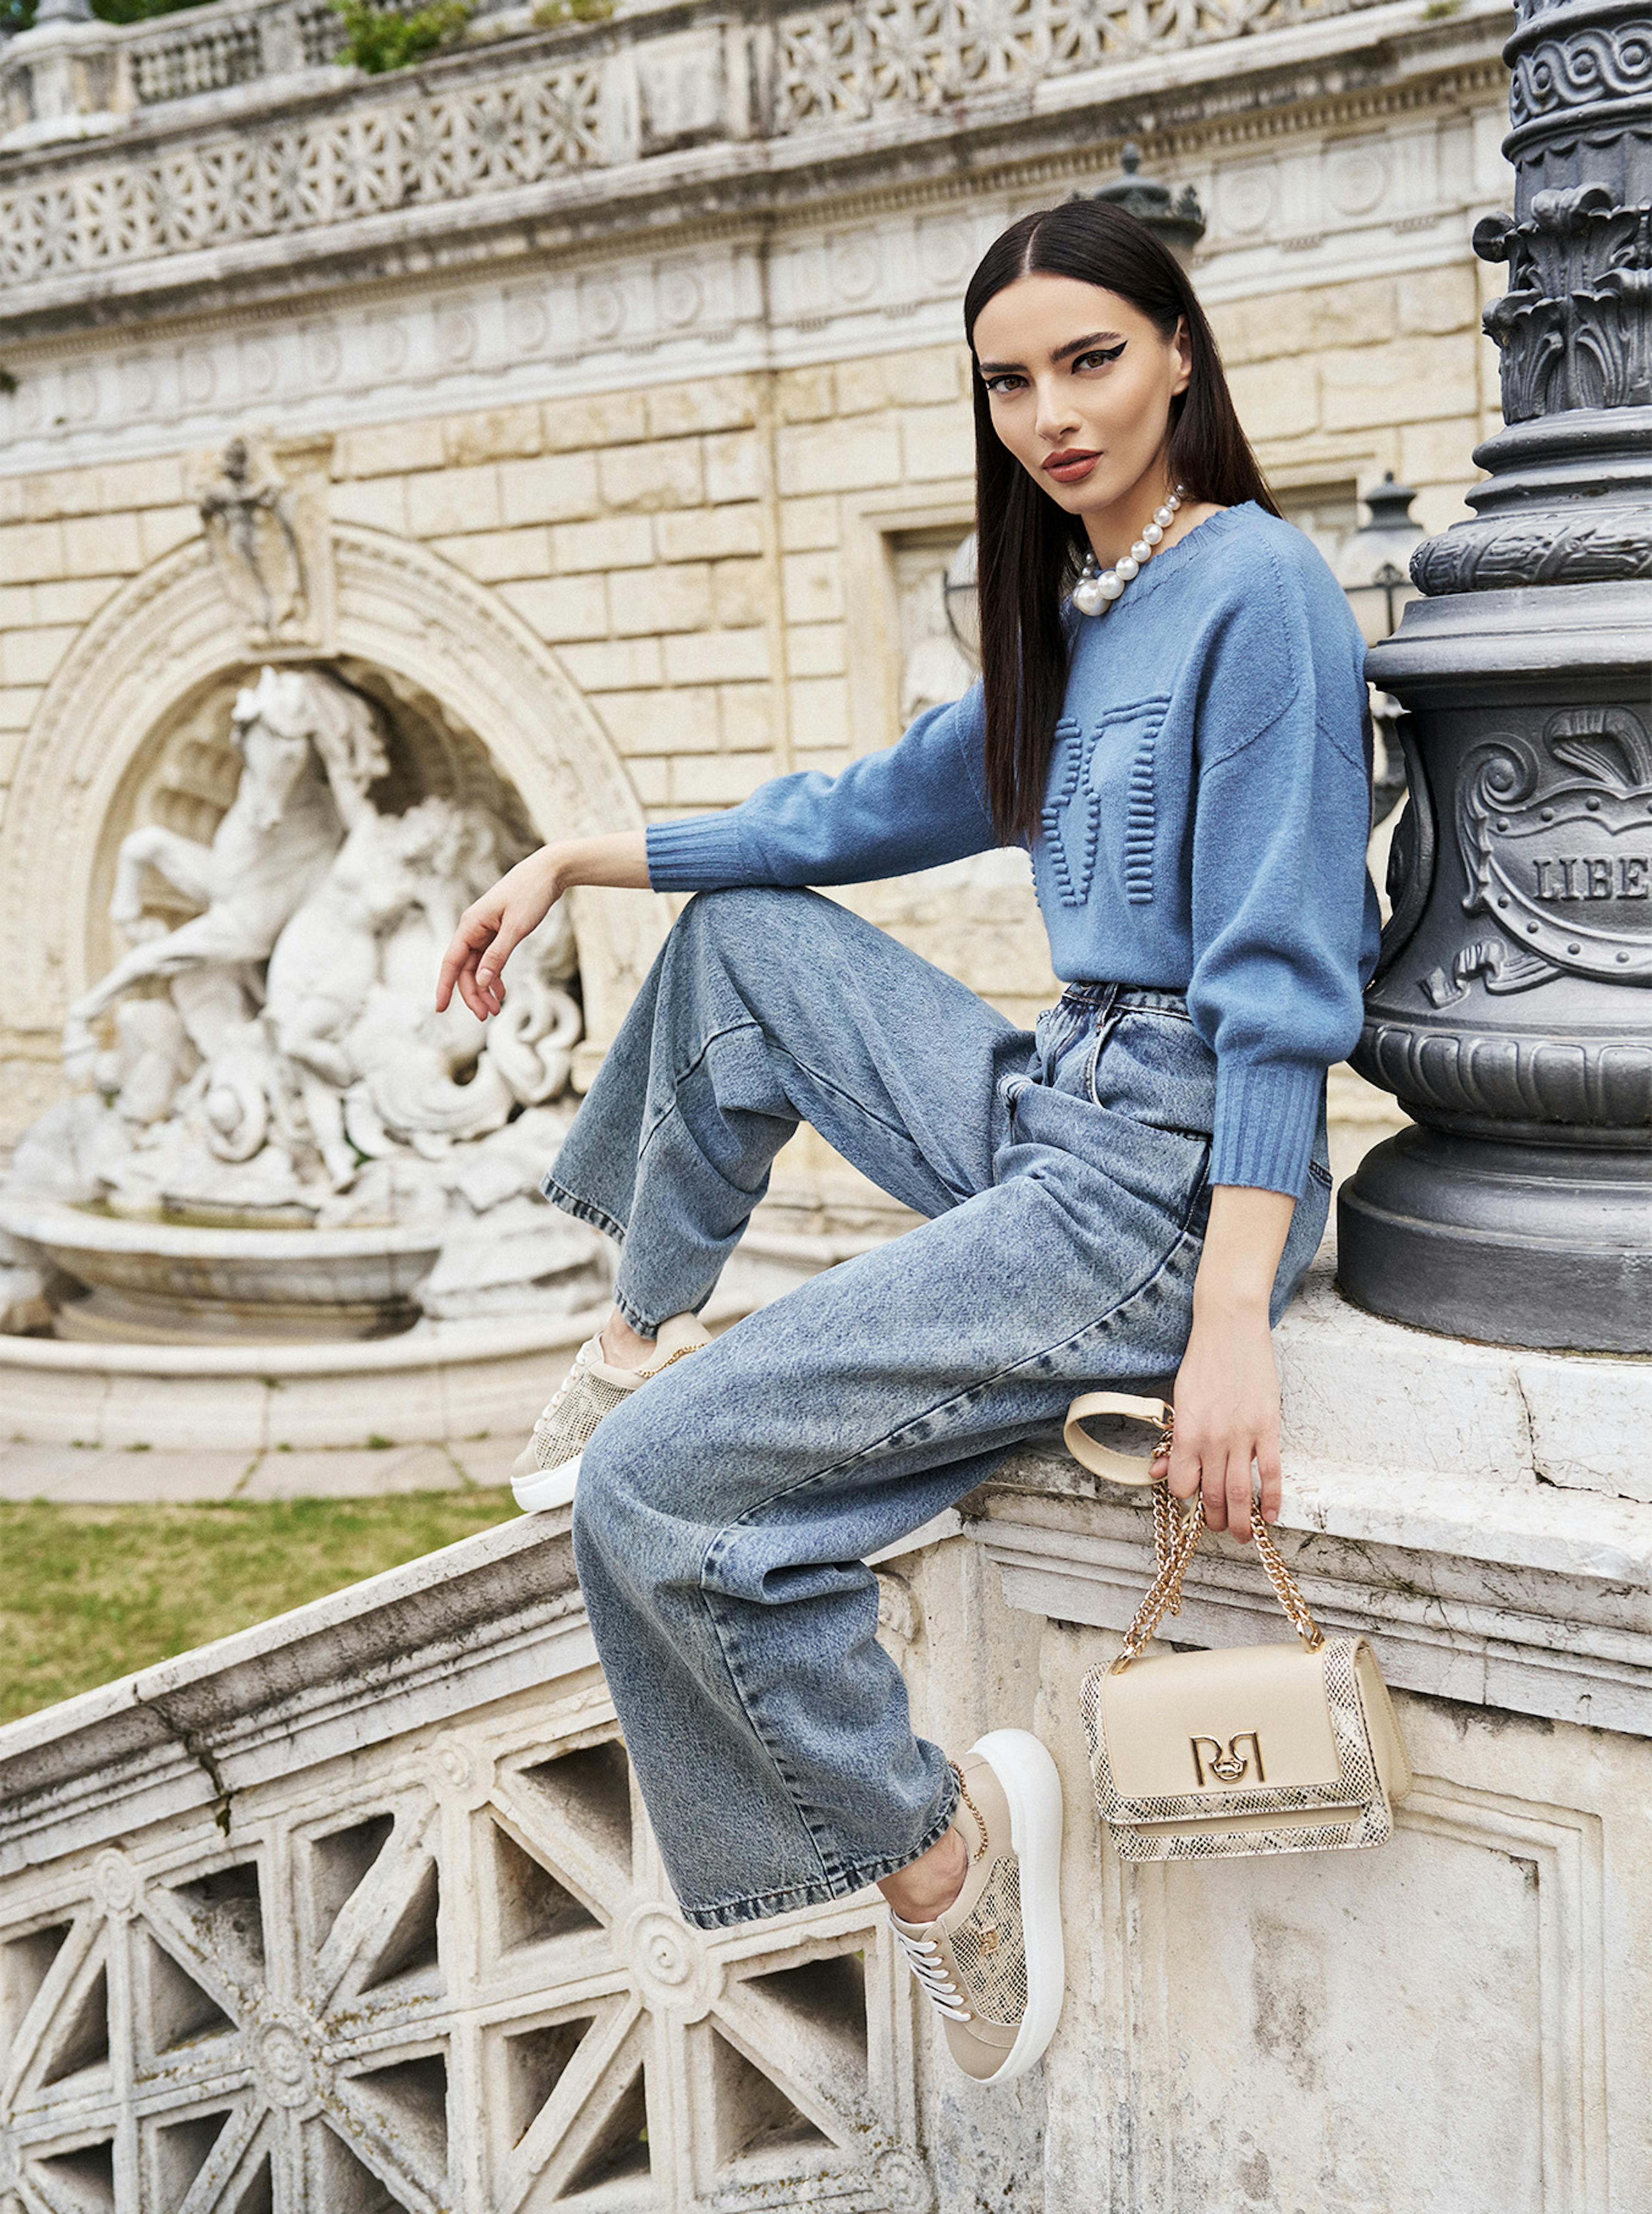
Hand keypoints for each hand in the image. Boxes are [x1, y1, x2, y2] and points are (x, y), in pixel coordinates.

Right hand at [435, 848, 560, 1020]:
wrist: (547, 872)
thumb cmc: (530, 894)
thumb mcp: (515, 927)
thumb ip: (497, 955)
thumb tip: (482, 982)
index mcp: (470, 926)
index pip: (451, 962)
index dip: (444, 987)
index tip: (440, 1009)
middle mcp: (473, 929)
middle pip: (465, 969)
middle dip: (473, 994)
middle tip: (487, 1016)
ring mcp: (485, 931)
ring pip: (478, 967)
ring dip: (484, 989)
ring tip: (496, 1009)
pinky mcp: (498, 932)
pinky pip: (490, 960)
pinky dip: (494, 977)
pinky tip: (501, 992)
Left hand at [1150, 1302, 1280, 1543]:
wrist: (1229, 1329)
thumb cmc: (1202, 1362)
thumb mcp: (1179, 1401)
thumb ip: (1175, 1440)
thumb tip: (1160, 1470)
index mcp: (1187, 1432)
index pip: (1184, 1485)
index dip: (1187, 1496)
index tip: (1193, 1497)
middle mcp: (1214, 1439)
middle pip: (1213, 1496)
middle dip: (1216, 1520)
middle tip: (1220, 1528)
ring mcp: (1243, 1435)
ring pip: (1242, 1492)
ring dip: (1241, 1521)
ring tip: (1241, 1535)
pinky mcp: (1268, 1427)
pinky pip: (1272, 1472)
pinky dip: (1271, 1498)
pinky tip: (1269, 1515)